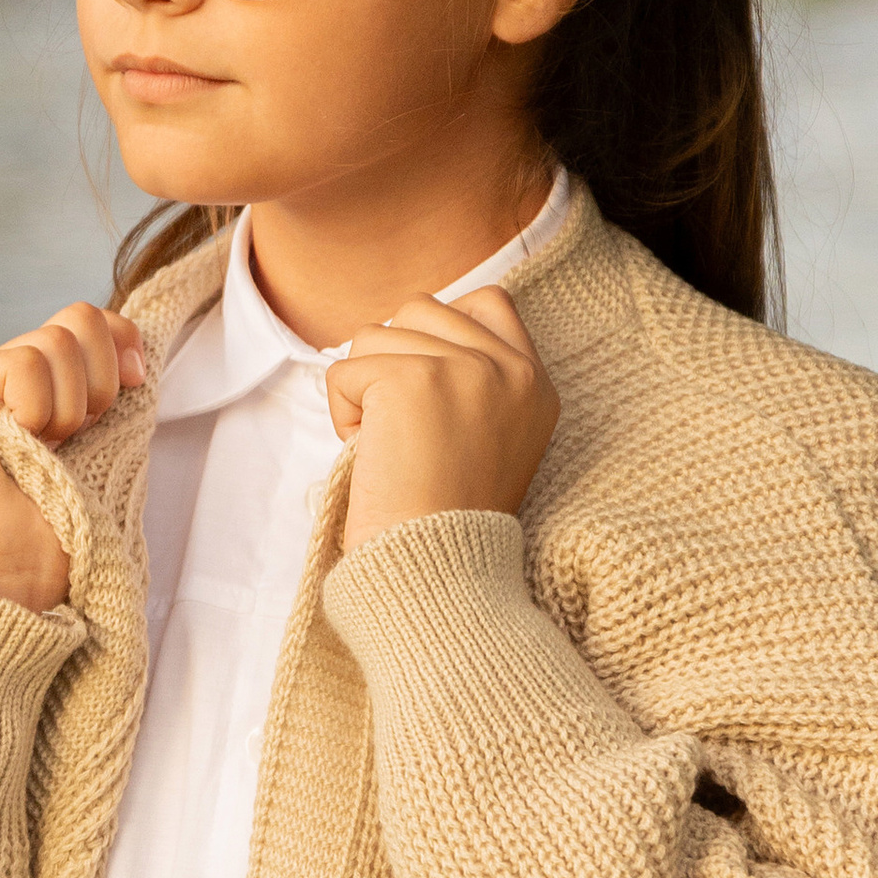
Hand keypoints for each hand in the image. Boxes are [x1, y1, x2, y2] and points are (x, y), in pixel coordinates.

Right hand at [0, 302, 144, 611]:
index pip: (92, 321)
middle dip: (101, 379)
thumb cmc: (58, 531)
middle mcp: (9, 377)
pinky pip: (26, 363)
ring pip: (58, 339)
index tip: (135, 385)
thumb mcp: (104, 443)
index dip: (123, 343)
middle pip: (79, 318)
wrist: (11, 580)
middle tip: (79, 434)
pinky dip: (39, 409)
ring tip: (48, 448)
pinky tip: (22, 442)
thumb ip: (110, 388)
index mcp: (46, 387)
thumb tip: (136, 346)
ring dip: (72, 406)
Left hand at [326, 286, 558, 557]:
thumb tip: (404, 328)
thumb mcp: (488, 440)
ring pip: (374, 336)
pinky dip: (340, 417)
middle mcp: (511, 369)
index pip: (487, 303)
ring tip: (391, 449)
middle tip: (405, 435)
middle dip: (391, 365)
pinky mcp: (413, 379)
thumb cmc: (447, 521)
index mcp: (536, 384)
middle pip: (418, 312)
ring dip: (363, 391)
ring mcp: (466, 368)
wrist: (440, 574)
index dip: (438, 333)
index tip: (423, 391)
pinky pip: (342, 372)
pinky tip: (373, 458)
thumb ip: (472, 380)